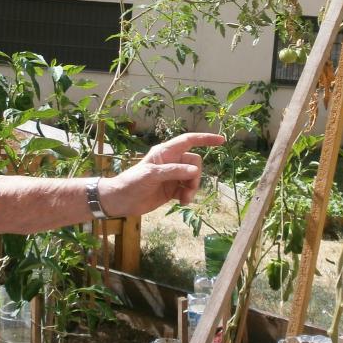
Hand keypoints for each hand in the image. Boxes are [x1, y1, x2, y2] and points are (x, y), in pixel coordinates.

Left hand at [97, 132, 224, 217]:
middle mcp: (171, 162)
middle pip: (195, 163)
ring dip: (192, 189)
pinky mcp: (171, 190)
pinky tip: (181, 203)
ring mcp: (172, 176)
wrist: (120, 200)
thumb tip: (194, 170)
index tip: (221, 141)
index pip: (189, 141)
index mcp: (165, 152)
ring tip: (184, 200)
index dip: (205, 139)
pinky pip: (187, 190)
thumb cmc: (132, 182)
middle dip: (196, 176)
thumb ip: (173, 171)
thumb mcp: (151, 174)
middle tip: (188, 189)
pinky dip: (187, 196)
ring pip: (193, 178)